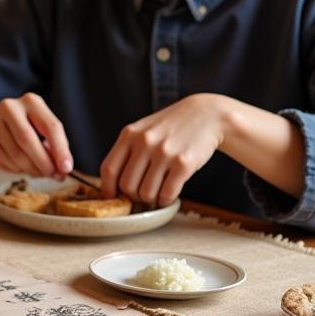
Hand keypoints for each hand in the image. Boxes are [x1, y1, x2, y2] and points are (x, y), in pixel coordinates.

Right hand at [0, 93, 72, 176]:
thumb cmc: (23, 128)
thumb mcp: (41, 130)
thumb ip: (53, 147)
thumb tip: (62, 171)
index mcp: (31, 102)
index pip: (50, 126)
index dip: (60, 150)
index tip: (66, 168)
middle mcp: (10, 107)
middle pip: (28, 140)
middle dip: (43, 162)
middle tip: (51, 174)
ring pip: (16, 155)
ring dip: (30, 169)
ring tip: (36, 171)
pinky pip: (3, 161)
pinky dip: (15, 170)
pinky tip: (18, 166)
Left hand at [100, 94, 229, 206]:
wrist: (206, 115)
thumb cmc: (171, 127)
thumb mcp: (143, 130)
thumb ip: (127, 151)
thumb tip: (113, 185)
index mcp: (129, 134)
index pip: (109, 169)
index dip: (108, 189)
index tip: (112, 199)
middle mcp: (144, 142)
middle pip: (126, 185)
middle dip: (133, 196)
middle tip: (141, 196)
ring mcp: (164, 152)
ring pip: (146, 193)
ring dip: (151, 200)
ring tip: (156, 194)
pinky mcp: (183, 163)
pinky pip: (167, 194)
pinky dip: (166, 200)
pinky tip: (168, 195)